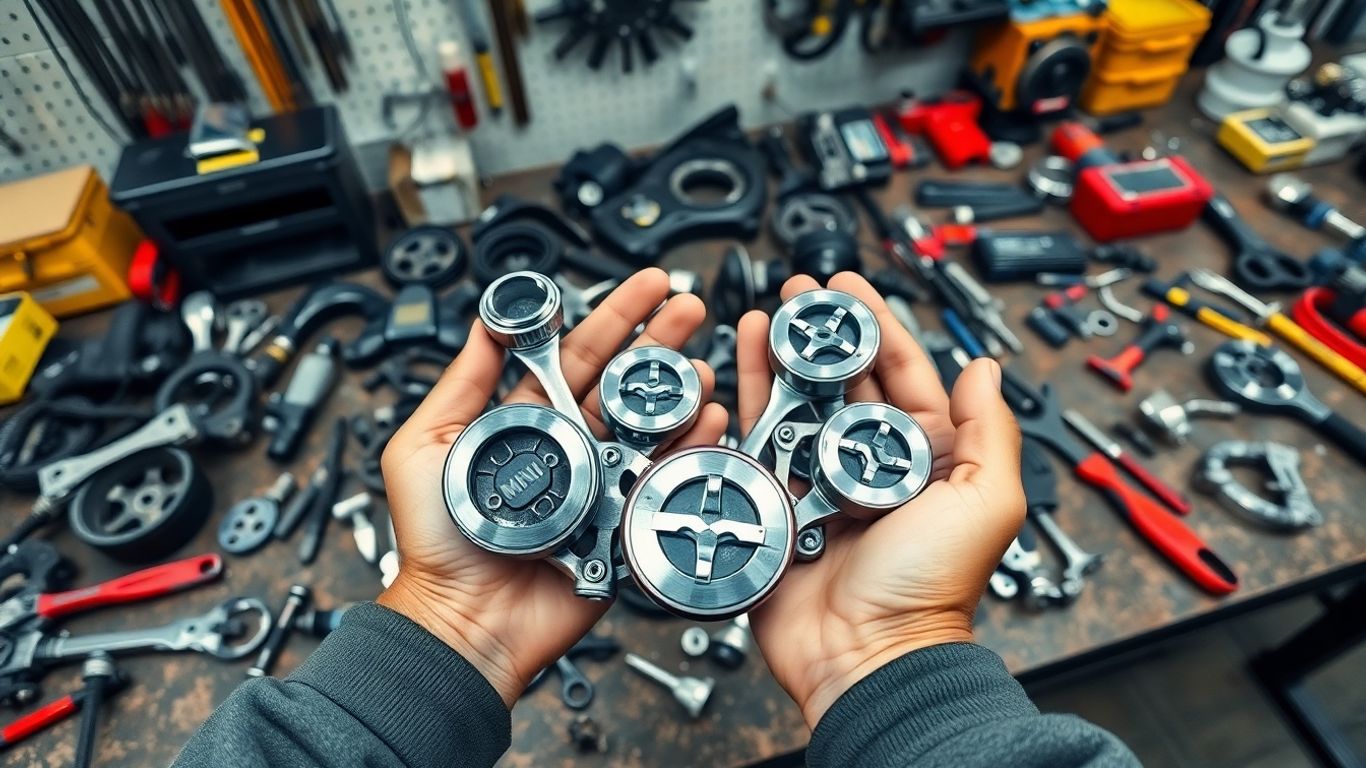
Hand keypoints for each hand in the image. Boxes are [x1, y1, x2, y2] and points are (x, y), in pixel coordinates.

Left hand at [378, 269, 728, 706]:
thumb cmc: (434, 542)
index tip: (644, 284)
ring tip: (701, 366)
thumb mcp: (423, 445)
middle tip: (690, 305)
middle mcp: (571, 447)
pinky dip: (690, 449)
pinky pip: (662, 479)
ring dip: (680, 391)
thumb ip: (461, 384)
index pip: (578, 354)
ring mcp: (602, 483)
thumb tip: (486, 320)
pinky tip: (708, 422)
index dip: (613, 315)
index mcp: (528, 420)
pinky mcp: (623, 521)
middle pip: (624, 382)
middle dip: (660, 341)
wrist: (463, 620)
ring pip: (651, 426)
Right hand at [737, 272, 1024, 728]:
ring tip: (762, 317)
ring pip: (797, 403)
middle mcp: (871, 464)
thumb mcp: (985, 502)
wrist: (864, 655)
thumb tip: (983, 367)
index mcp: (927, 457)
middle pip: (843, 380)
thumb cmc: (929, 591)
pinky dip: (745, 403)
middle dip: (821, 331)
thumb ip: (988, 430)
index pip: (903, 372)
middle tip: (797, 294)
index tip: (850, 287)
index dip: (877, 324)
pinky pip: (759, 443)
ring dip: (779, 357)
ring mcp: (821, 482)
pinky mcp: (778, 502)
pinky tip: (735, 369)